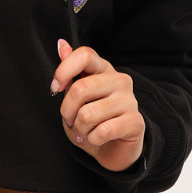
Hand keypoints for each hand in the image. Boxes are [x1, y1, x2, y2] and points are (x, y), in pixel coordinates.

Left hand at [52, 39, 145, 171]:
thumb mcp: (76, 97)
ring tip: (86, 131)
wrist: (114, 149)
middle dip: (67, 111)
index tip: (55, 88)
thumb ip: (70, 71)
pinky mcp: (135, 122)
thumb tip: (61, 43)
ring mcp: (130, 100)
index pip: (84, 55)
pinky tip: (97, 138)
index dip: (64, 70)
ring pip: (88, 114)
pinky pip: (102, 131)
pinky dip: (93, 139)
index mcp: (104, 68)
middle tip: (71, 120)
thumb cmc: (93, 120)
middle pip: (81, 88)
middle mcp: (119, 80)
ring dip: (80, 129)